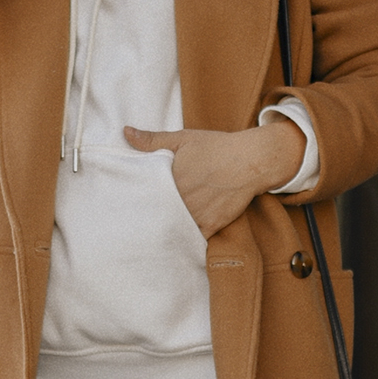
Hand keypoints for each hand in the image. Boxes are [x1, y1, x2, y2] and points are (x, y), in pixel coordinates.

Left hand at [124, 121, 306, 236]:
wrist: (251, 161)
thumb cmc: (216, 147)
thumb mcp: (182, 138)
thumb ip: (152, 140)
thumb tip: (126, 132)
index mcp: (170, 179)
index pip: (143, 195)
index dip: (134, 201)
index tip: (126, 205)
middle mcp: (181, 199)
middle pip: (156, 215)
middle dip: (145, 219)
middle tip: (130, 226)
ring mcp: (196, 214)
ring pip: (172, 229)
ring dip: (162, 232)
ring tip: (148, 238)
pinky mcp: (211, 225)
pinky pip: (192, 240)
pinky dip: (183, 242)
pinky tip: (172, 246)